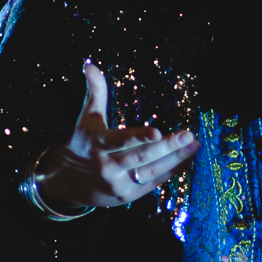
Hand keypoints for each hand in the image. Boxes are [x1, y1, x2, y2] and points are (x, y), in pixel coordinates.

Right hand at [33, 60, 200, 210]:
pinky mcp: (127, 196)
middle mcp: (108, 166)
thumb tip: (89, 64)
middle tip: (189, 135)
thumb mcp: (86, 118)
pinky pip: (153, 183)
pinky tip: (187, 159)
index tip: (157, 132)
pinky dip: (171, 171)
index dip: (139, 137)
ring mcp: (118, 183)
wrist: (66, 183)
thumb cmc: (82, 144)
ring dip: (176, 159)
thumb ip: (95, 92)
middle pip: (142, 157)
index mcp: (98, 144)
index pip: (121, 141)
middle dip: (168, 147)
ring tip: (195, 145)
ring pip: (151, 172)